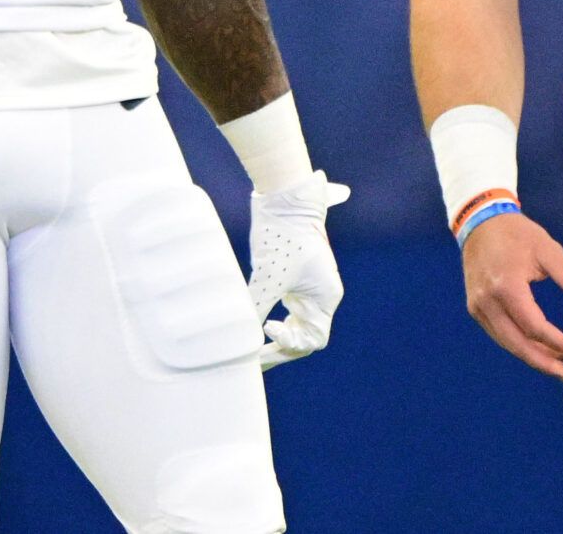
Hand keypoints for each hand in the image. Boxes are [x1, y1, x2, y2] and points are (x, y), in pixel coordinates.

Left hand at [246, 170, 348, 368]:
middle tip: (252, 362)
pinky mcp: (293, 279)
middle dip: (279, 351)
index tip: (268, 329)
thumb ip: (256, 308)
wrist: (285, 199)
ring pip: (295, 325)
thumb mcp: (268, 276)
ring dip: (275, 340)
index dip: (290, 343)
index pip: (312, 339)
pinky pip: (287, 310)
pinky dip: (272, 322)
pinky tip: (255, 328)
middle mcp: (320, 296)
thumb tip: (238, 337)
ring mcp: (307, 288)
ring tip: (251, 355)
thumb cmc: (282, 236)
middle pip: (304, 336)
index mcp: (325, 297)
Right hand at [460, 210, 562, 379]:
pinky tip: (534, 347)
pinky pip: (498, 333)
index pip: (534, 327)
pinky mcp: (474, 306)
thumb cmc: (515, 232)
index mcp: (506, 286)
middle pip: (517, 343)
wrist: (480, 221)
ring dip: (531, 355)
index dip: (556, 343)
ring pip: (506, 342)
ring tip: (555, 363)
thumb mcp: (547, 250)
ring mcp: (477, 306)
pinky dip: (517, 344)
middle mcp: (488, 301)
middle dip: (543, 361)